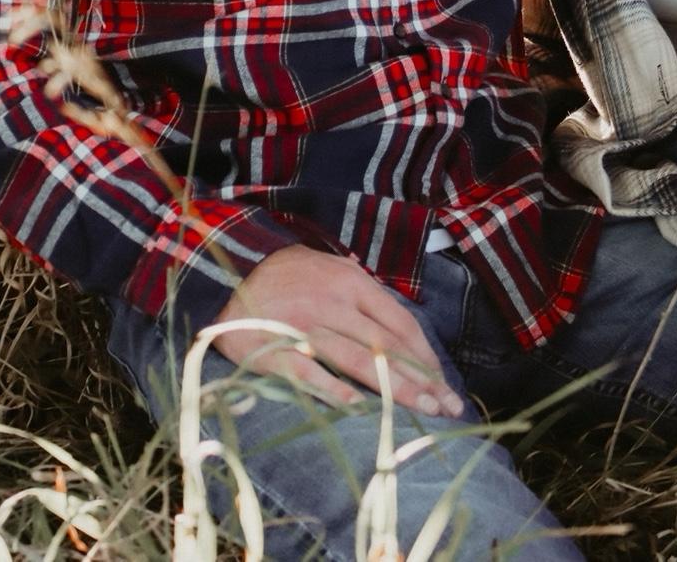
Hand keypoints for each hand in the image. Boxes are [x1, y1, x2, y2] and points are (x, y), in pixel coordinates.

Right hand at [212, 243, 464, 416]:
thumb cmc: (287, 275)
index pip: (399, 322)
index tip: (442, 380)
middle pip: (387, 346)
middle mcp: (334, 303)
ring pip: (359, 360)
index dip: (425, 353)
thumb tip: (395, 309)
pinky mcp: (276, 348)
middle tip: (447, 406)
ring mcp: (305, 325)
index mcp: (351, 283)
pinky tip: (358, 408)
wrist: (229, 276)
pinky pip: (309, 372)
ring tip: (423, 410)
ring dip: (395, 388)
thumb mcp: (329, 266)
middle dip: (422, 377)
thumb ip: (361, 287)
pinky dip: (333, 389)